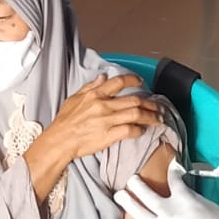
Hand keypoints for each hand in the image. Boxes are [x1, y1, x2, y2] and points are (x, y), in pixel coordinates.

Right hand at [37, 74, 161, 160]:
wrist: (59, 141)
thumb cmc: (65, 121)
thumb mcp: (74, 98)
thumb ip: (90, 86)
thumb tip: (103, 77)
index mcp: (95, 95)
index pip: (118, 82)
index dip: (133, 80)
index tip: (141, 82)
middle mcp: (103, 105)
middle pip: (134, 100)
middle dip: (150, 104)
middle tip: (158, 107)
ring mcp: (107, 121)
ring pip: (136, 115)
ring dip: (151, 116)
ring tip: (158, 119)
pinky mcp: (109, 135)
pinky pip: (130, 130)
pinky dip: (139, 130)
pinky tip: (142, 130)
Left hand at [116, 160, 218, 218]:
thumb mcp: (210, 206)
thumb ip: (191, 197)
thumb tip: (178, 190)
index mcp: (188, 203)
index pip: (174, 181)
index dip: (172, 171)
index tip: (171, 167)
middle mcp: (174, 216)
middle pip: (149, 197)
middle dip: (137, 186)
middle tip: (131, 179)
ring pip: (142, 216)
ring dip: (129, 204)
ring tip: (120, 195)